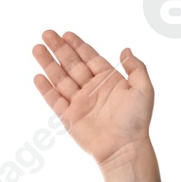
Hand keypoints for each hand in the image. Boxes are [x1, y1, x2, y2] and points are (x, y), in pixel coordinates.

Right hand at [31, 29, 154, 172]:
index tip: (66, 34)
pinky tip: (38, 77)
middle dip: (59, 49)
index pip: (89, 58)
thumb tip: (125, 50)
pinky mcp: (69, 118)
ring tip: (37, 48)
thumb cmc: (137, 120)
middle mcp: (91, 90)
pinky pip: (55, 101)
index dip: (78, 45)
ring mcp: (79, 103)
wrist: (125, 147)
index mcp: (108, 81)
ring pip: (60, 79)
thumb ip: (136, 67)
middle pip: (71, 64)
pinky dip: (46, 89)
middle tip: (46, 34)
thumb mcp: (144, 89)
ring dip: (48, 64)